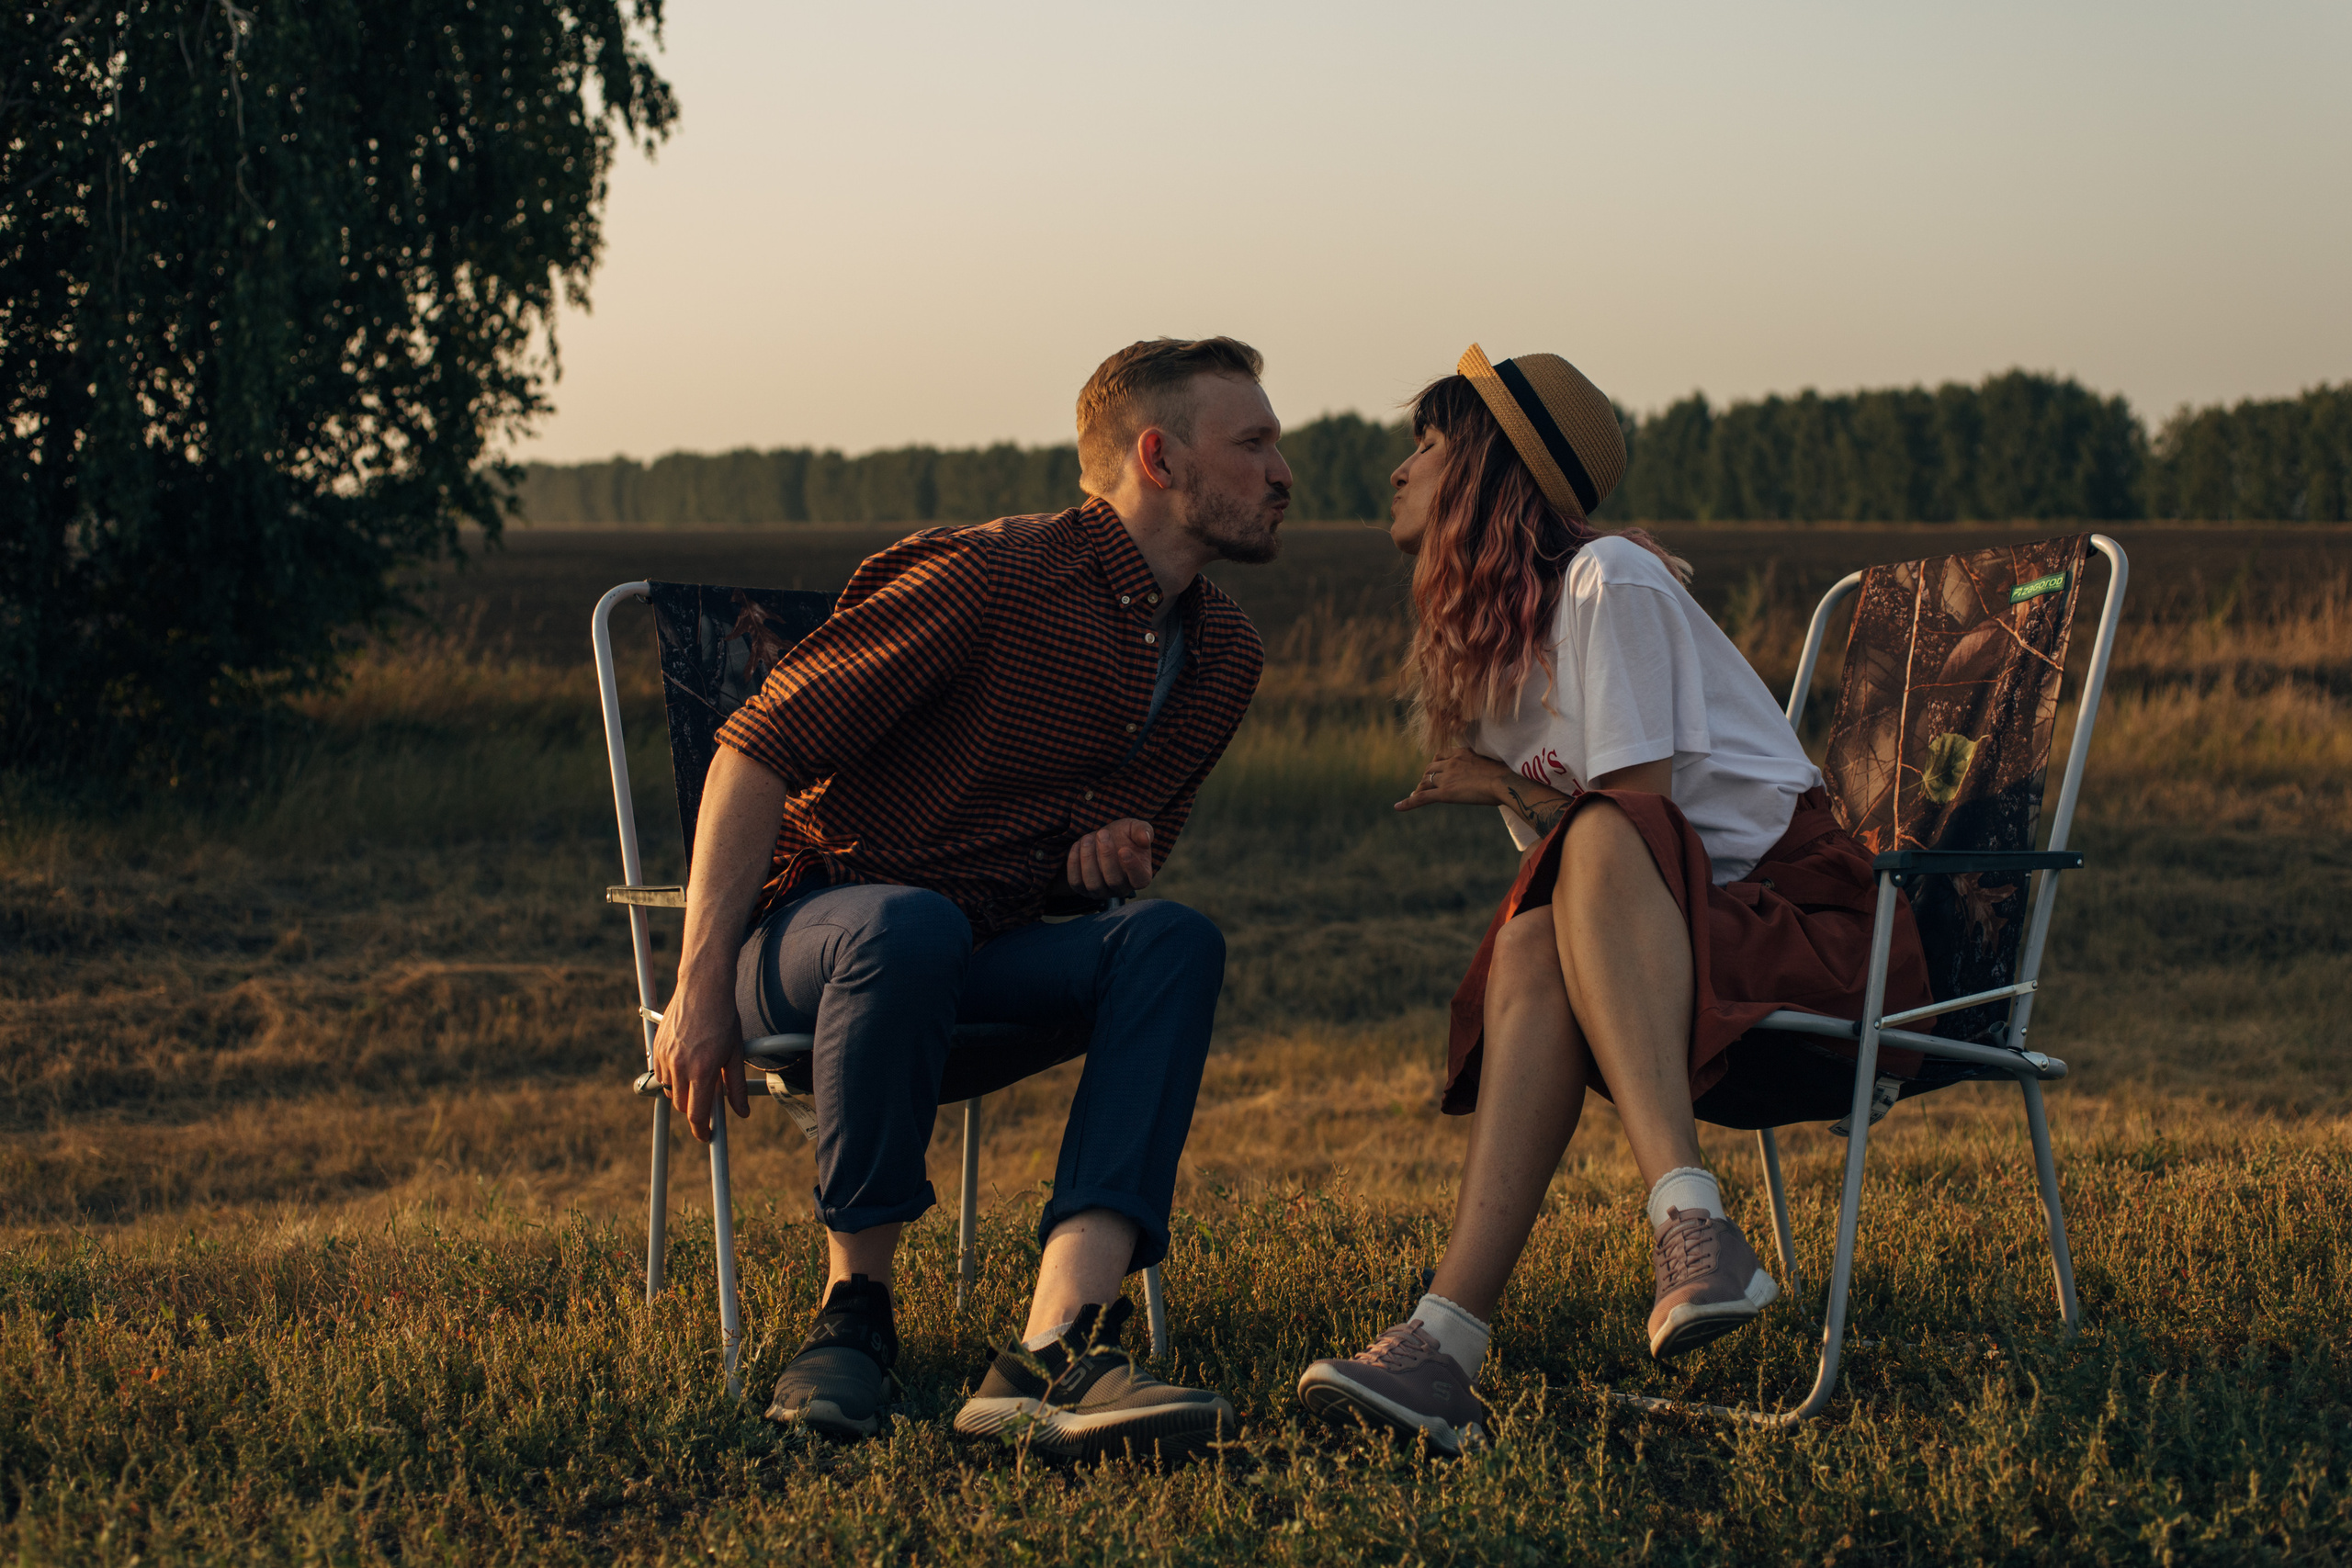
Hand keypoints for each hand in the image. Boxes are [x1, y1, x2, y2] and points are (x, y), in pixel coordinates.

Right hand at [649, 970, 750, 1143]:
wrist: (703, 988)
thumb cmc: (723, 1019)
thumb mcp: (735, 1054)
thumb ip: (737, 1087)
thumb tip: (741, 1112)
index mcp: (702, 1070)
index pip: (696, 1114)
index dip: (702, 1130)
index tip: (707, 1135)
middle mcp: (680, 1066)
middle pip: (682, 1105)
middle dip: (694, 1108)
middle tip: (708, 1099)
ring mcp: (666, 1057)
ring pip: (670, 1090)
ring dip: (683, 1091)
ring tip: (699, 1073)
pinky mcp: (657, 1047)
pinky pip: (662, 1073)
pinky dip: (673, 1076)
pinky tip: (687, 1061)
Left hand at [1066, 817, 1154, 895]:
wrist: (1103, 839)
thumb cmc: (1124, 835)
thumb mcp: (1135, 828)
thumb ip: (1143, 831)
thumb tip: (1145, 839)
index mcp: (1140, 876)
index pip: (1139, 880)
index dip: (1132, 867)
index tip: (1124, 850)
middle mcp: (1121, 889)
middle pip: (1114, 881)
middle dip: (1106, 856)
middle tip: (1102, 833)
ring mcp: (1101, 892)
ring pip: (1093, 884)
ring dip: (1088, 859)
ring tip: (1088, 838)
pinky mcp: (1082, 889)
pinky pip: (1075, 882)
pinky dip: (1074, 864)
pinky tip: (1077, 845)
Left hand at [1395, 748, 1517, 811]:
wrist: (1505, 782)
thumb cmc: (1507, 775)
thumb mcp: (1493, 763)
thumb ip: (1483, 765)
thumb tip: (1491, 771)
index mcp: (1461, 753)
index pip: (1441, 755)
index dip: (1436, 764)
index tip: (1435, 770)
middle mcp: (1451, 762)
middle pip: (1430, 769)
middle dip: (1425, 778)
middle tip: (1424, 787)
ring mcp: (1447, 777)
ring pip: (1426, 782)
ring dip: (1420, 789)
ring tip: (1415, 796)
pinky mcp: (1445, 793)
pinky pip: (1422, 797)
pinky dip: (1409, 802)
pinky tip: (1398, 807)